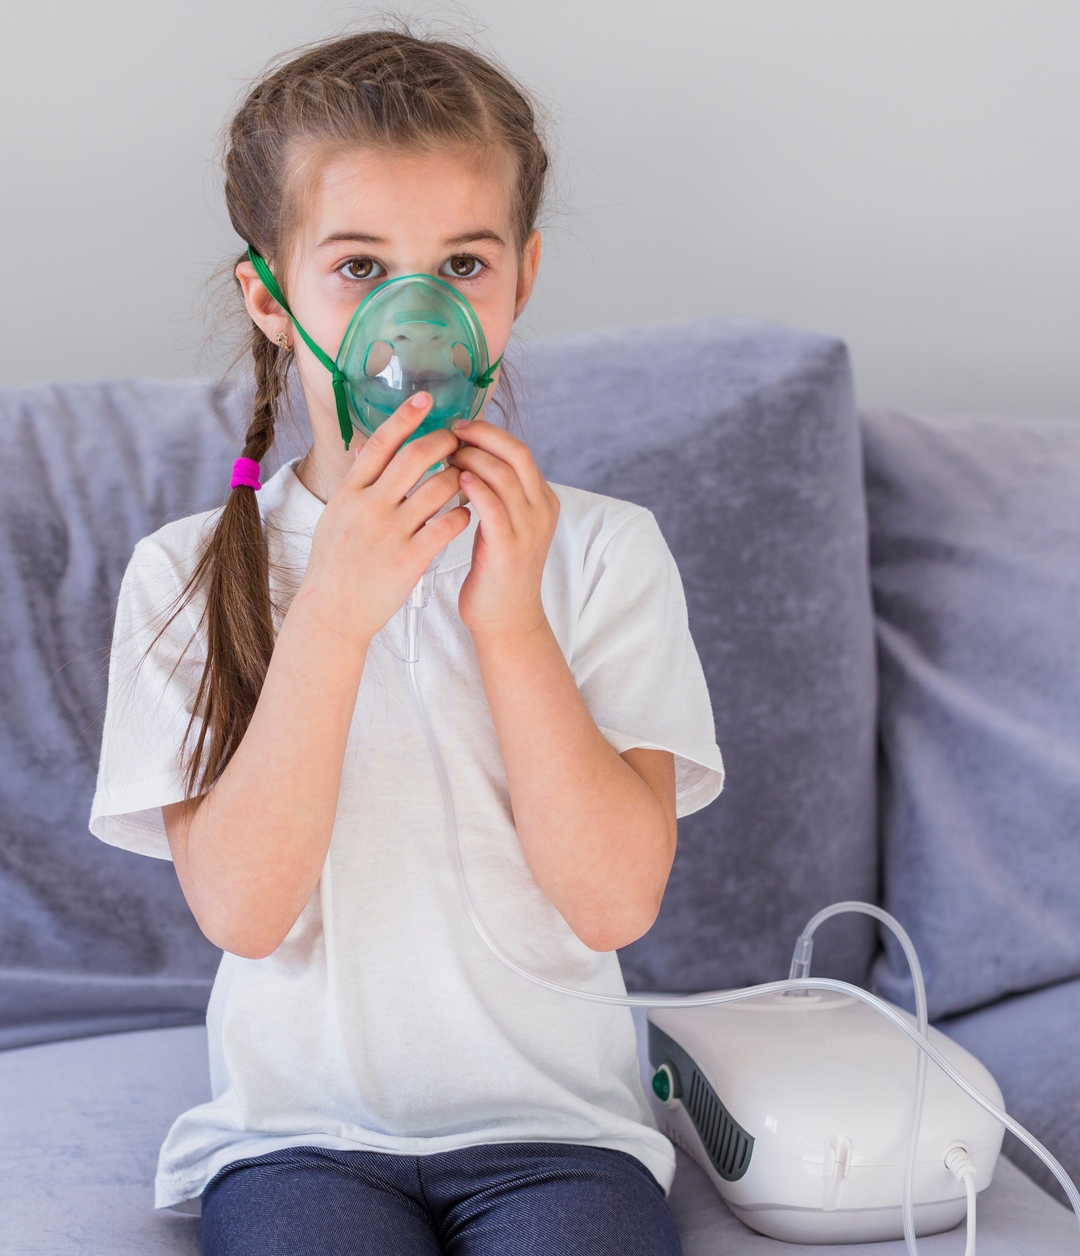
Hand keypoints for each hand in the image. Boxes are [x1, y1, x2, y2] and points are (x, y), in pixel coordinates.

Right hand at [295, 394, 469, 645]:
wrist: (332, 612)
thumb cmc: (335, 565)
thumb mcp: (335, 517)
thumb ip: (355, 485)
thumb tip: (367, 450)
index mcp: (350, 493)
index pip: (381, 443)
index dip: (405, 417)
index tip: (427, 399)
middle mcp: (369, 506)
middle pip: (415, 457)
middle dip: (442, 442)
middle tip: (458, 440)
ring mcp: (390, 532)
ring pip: (438, 488)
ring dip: (458, 478)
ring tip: (465, 479)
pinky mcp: (410, 558)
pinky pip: (447, 525)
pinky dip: (461, 514)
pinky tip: (464, 514)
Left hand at [449, 420, 559, 637]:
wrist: (506, 618)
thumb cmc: (496, 570)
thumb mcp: (505, 524)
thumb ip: (496, 493)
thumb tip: (465, 455)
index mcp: (543, 500)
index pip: (518, 450)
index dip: (487, 432)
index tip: (458, 427)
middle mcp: (542, 509)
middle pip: (515, 453)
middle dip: (480, 436)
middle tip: (449, 433)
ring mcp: (529, 528)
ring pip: (502, 475)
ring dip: (470, 459)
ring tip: (445, 457)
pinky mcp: (509, 547)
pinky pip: (492, 506)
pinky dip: (473, 487)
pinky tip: (453, 480)